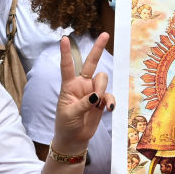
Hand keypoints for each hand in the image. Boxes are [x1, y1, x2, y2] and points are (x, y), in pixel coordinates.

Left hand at [52, 34, 115, 149]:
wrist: (74, 139)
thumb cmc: (66, 125)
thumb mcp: (70, 113)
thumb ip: (84, 103)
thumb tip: (97, 96)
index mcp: (69, 85)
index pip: (67, 66)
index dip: (65, 53)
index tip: (63, 38)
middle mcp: (82, 84)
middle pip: (91, 63)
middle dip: (98, 48)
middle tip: (105, 34)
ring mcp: (93, 92)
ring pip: (103, 79)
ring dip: (102, 88)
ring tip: (97, 103)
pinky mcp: (101, 101)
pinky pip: (109, 95)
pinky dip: (110, 101)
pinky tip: (108, 109)